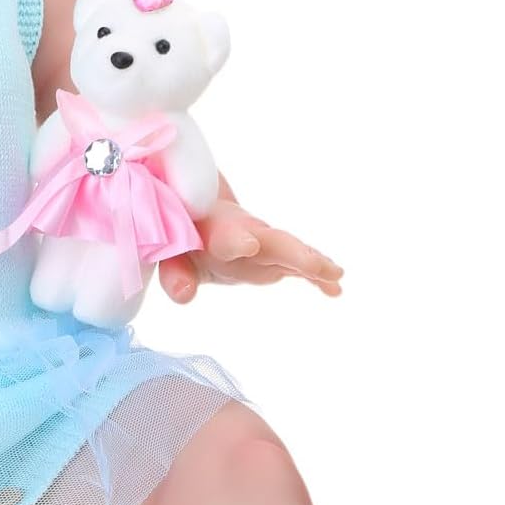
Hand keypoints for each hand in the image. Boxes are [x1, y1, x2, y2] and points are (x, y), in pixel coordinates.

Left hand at [158, 197, 343, 302]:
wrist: (195, 209)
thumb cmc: (178, 234)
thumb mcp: (169, 254)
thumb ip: (175, 274)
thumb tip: (184, 295)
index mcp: (211, 227)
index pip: (223, 233)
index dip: (235, 239)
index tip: (250, 246)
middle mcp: (242, 230)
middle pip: (269, 238)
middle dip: (289, 251)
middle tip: (312, 263)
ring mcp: (261, 241)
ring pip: (289, 248)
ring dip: (310, 261)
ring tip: (335, 274)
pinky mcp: (272, 254)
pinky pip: (296, 264)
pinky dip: (316, 275)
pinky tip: (335, 289)